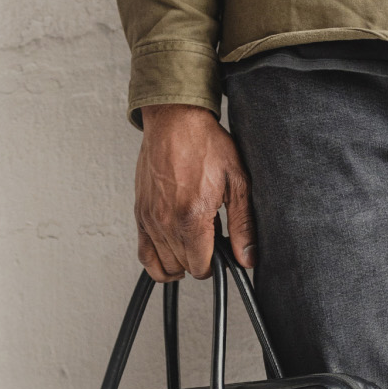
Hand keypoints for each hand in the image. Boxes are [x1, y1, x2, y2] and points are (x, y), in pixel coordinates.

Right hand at [134, 104, 253, 280]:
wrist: (175, 122)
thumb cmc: (205, 145)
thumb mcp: (237, 182)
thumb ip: (243, 225)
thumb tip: (247, 257)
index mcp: (191, 216)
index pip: (200, 266)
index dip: (216, 263)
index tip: (222, 250)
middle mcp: (165, 221)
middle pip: (183, 266)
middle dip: (200, 259)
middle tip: (211, 239)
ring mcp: (149, 219)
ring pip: (162, 264)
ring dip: (180, 261)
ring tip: (194, 243)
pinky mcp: (140, 213)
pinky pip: (143, 254)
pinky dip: (157, 261)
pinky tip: (171, 251)